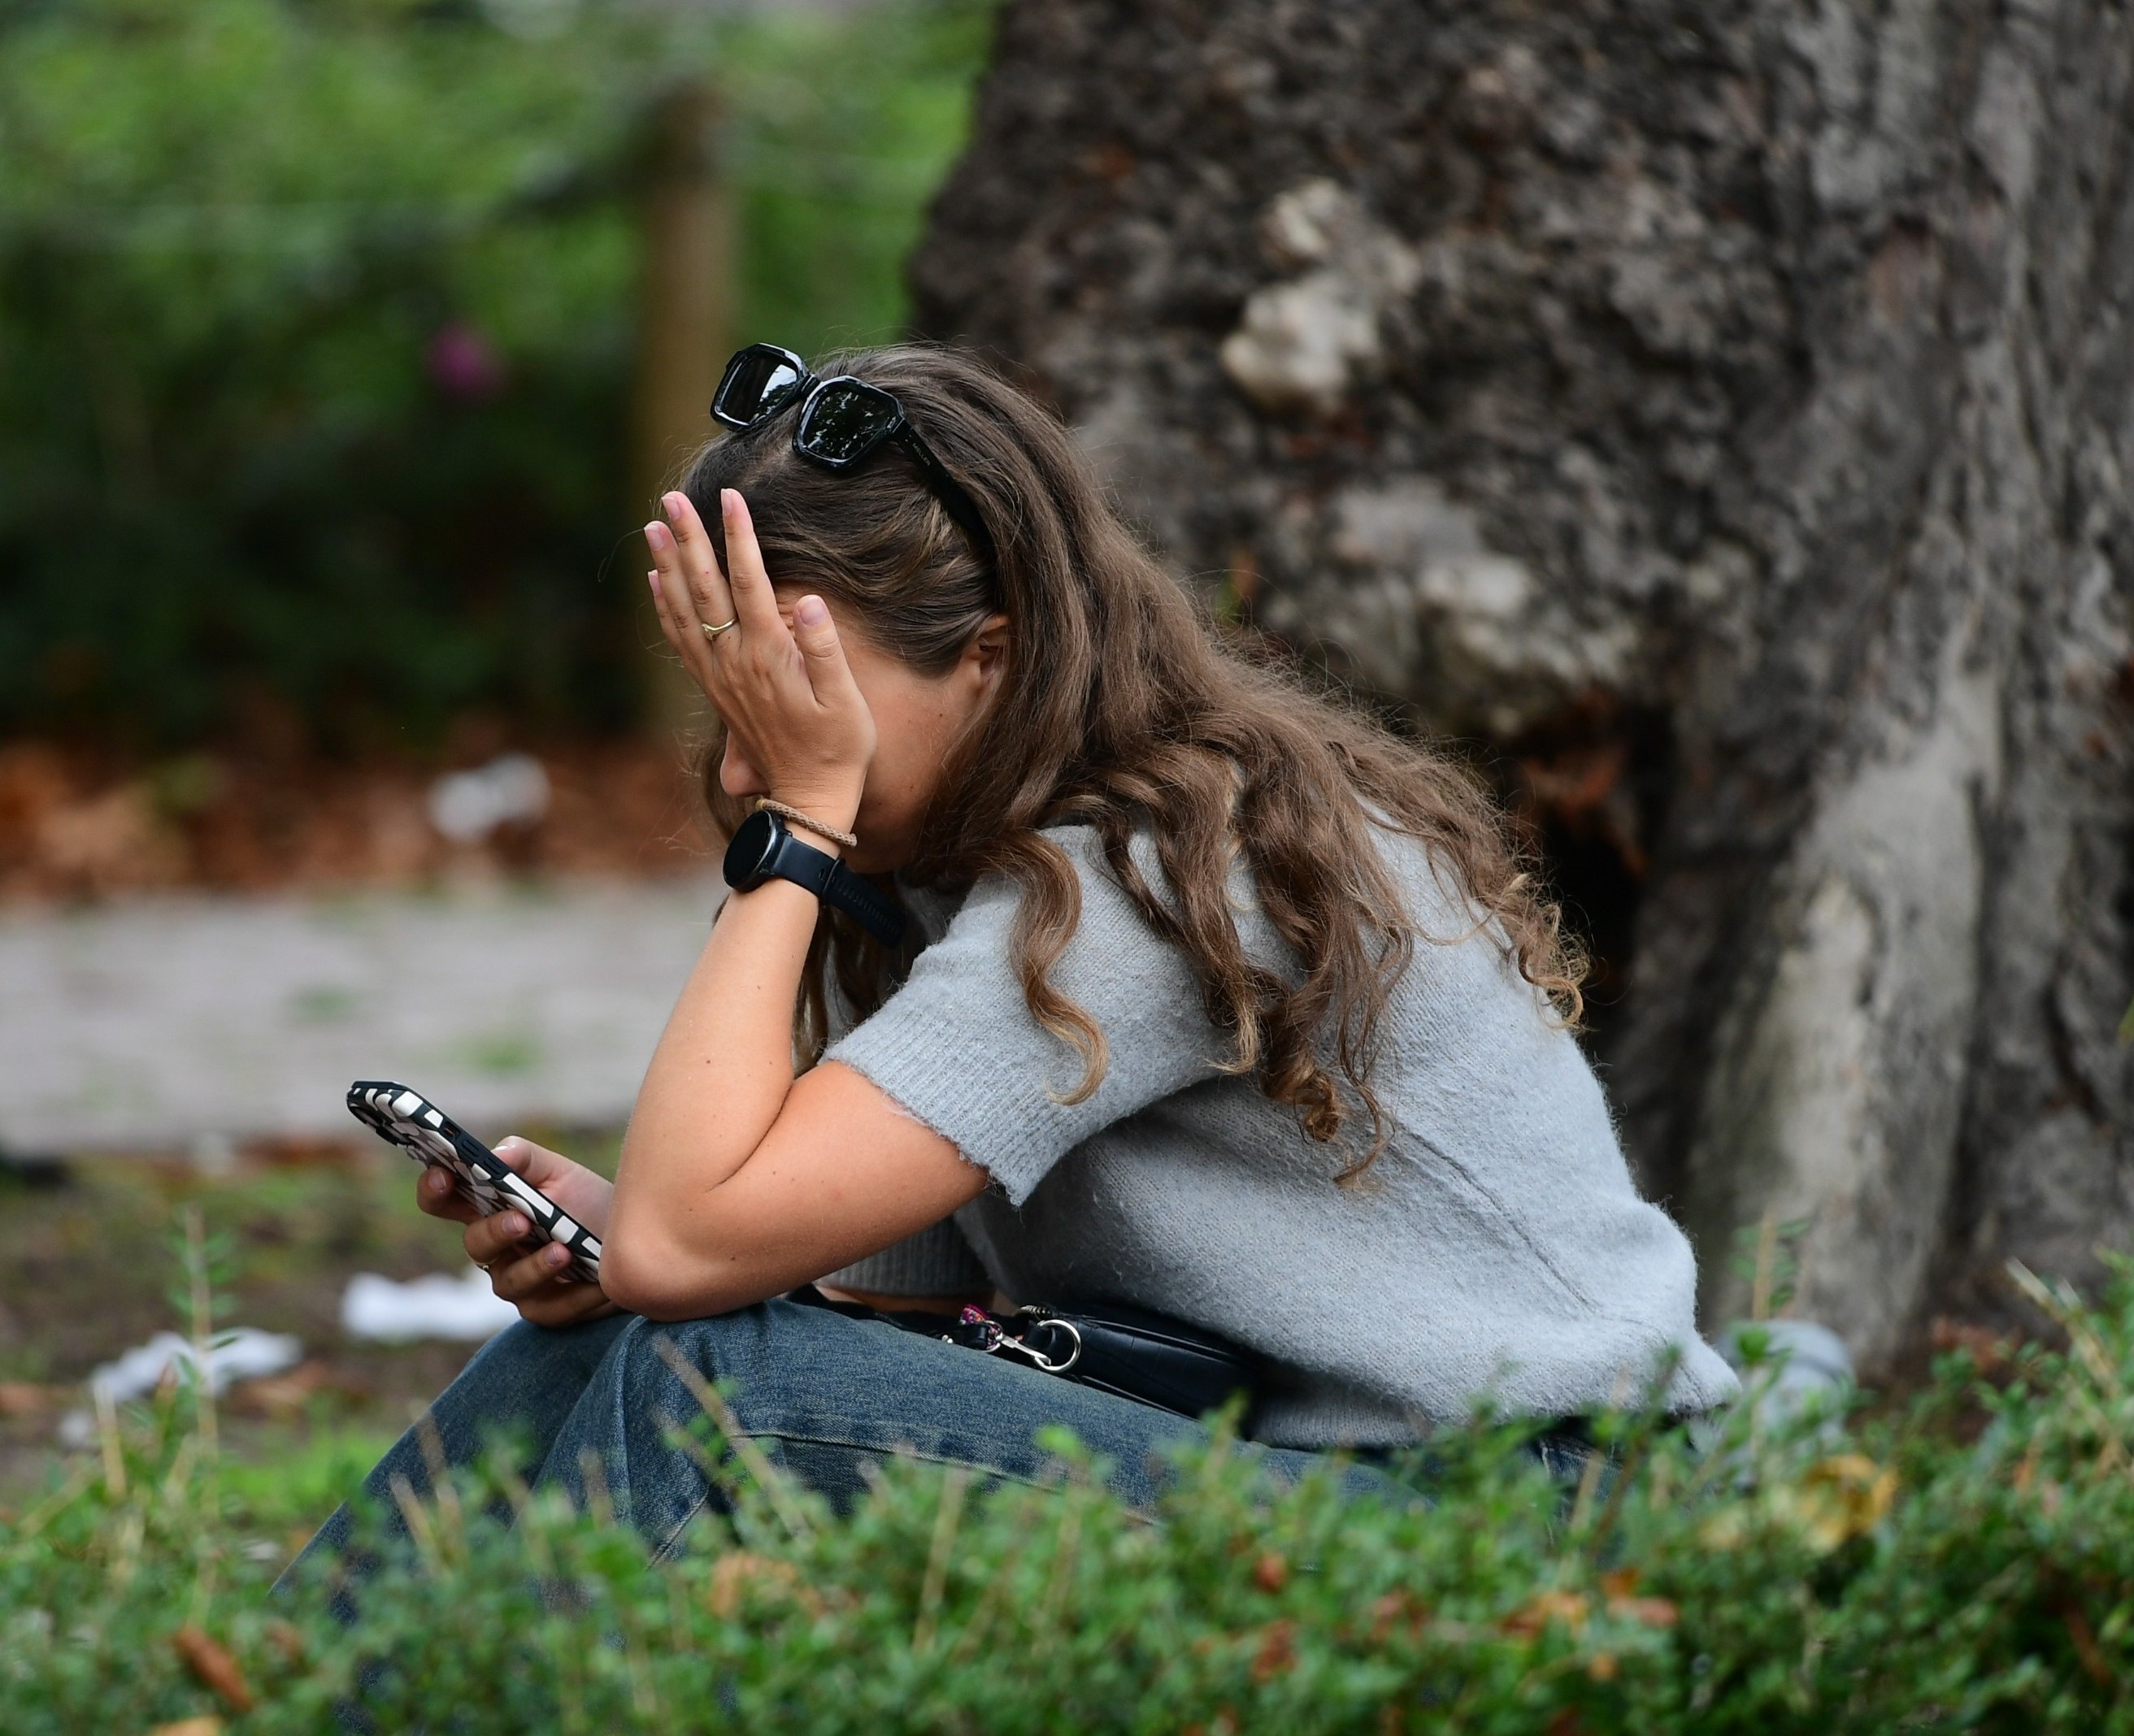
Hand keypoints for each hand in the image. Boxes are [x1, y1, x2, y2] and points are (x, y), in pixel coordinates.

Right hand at [415, 1136, 620, 1327]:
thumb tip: (496, 1157)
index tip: (442, 1174)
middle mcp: (496, 1249)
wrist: (635, 1238)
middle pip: (475, 1244)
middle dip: (495, 1232)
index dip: (434, 1190)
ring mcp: (518, 1282)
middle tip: (521, 1220)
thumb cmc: (588, 1203)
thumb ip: (525, 1158)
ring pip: (509, 1283)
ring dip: (535, 1267)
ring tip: (563, 1251)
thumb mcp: (561, 1172)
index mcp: (490, 1209)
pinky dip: (576, 1294)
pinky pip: (551, 1310)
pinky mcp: (546, 1310)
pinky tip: (596, 1280)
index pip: (445, 1201)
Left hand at [644, 488, 873, 828]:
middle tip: (671, 498)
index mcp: (768, 656)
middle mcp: (734, 662)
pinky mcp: (713, 688)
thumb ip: (825, 650)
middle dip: (688, 539)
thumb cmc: (837, 747)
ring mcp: (719, 675)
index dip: (740, 537)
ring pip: (684, 609)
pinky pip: (680, 638)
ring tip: (653, 525)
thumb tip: (811, 601)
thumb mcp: (845, 701)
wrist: (806, 796)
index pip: (749, 583)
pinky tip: (657, 579)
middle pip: (705, 588)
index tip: (732, 498)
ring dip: (667, 564)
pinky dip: (665, 604)